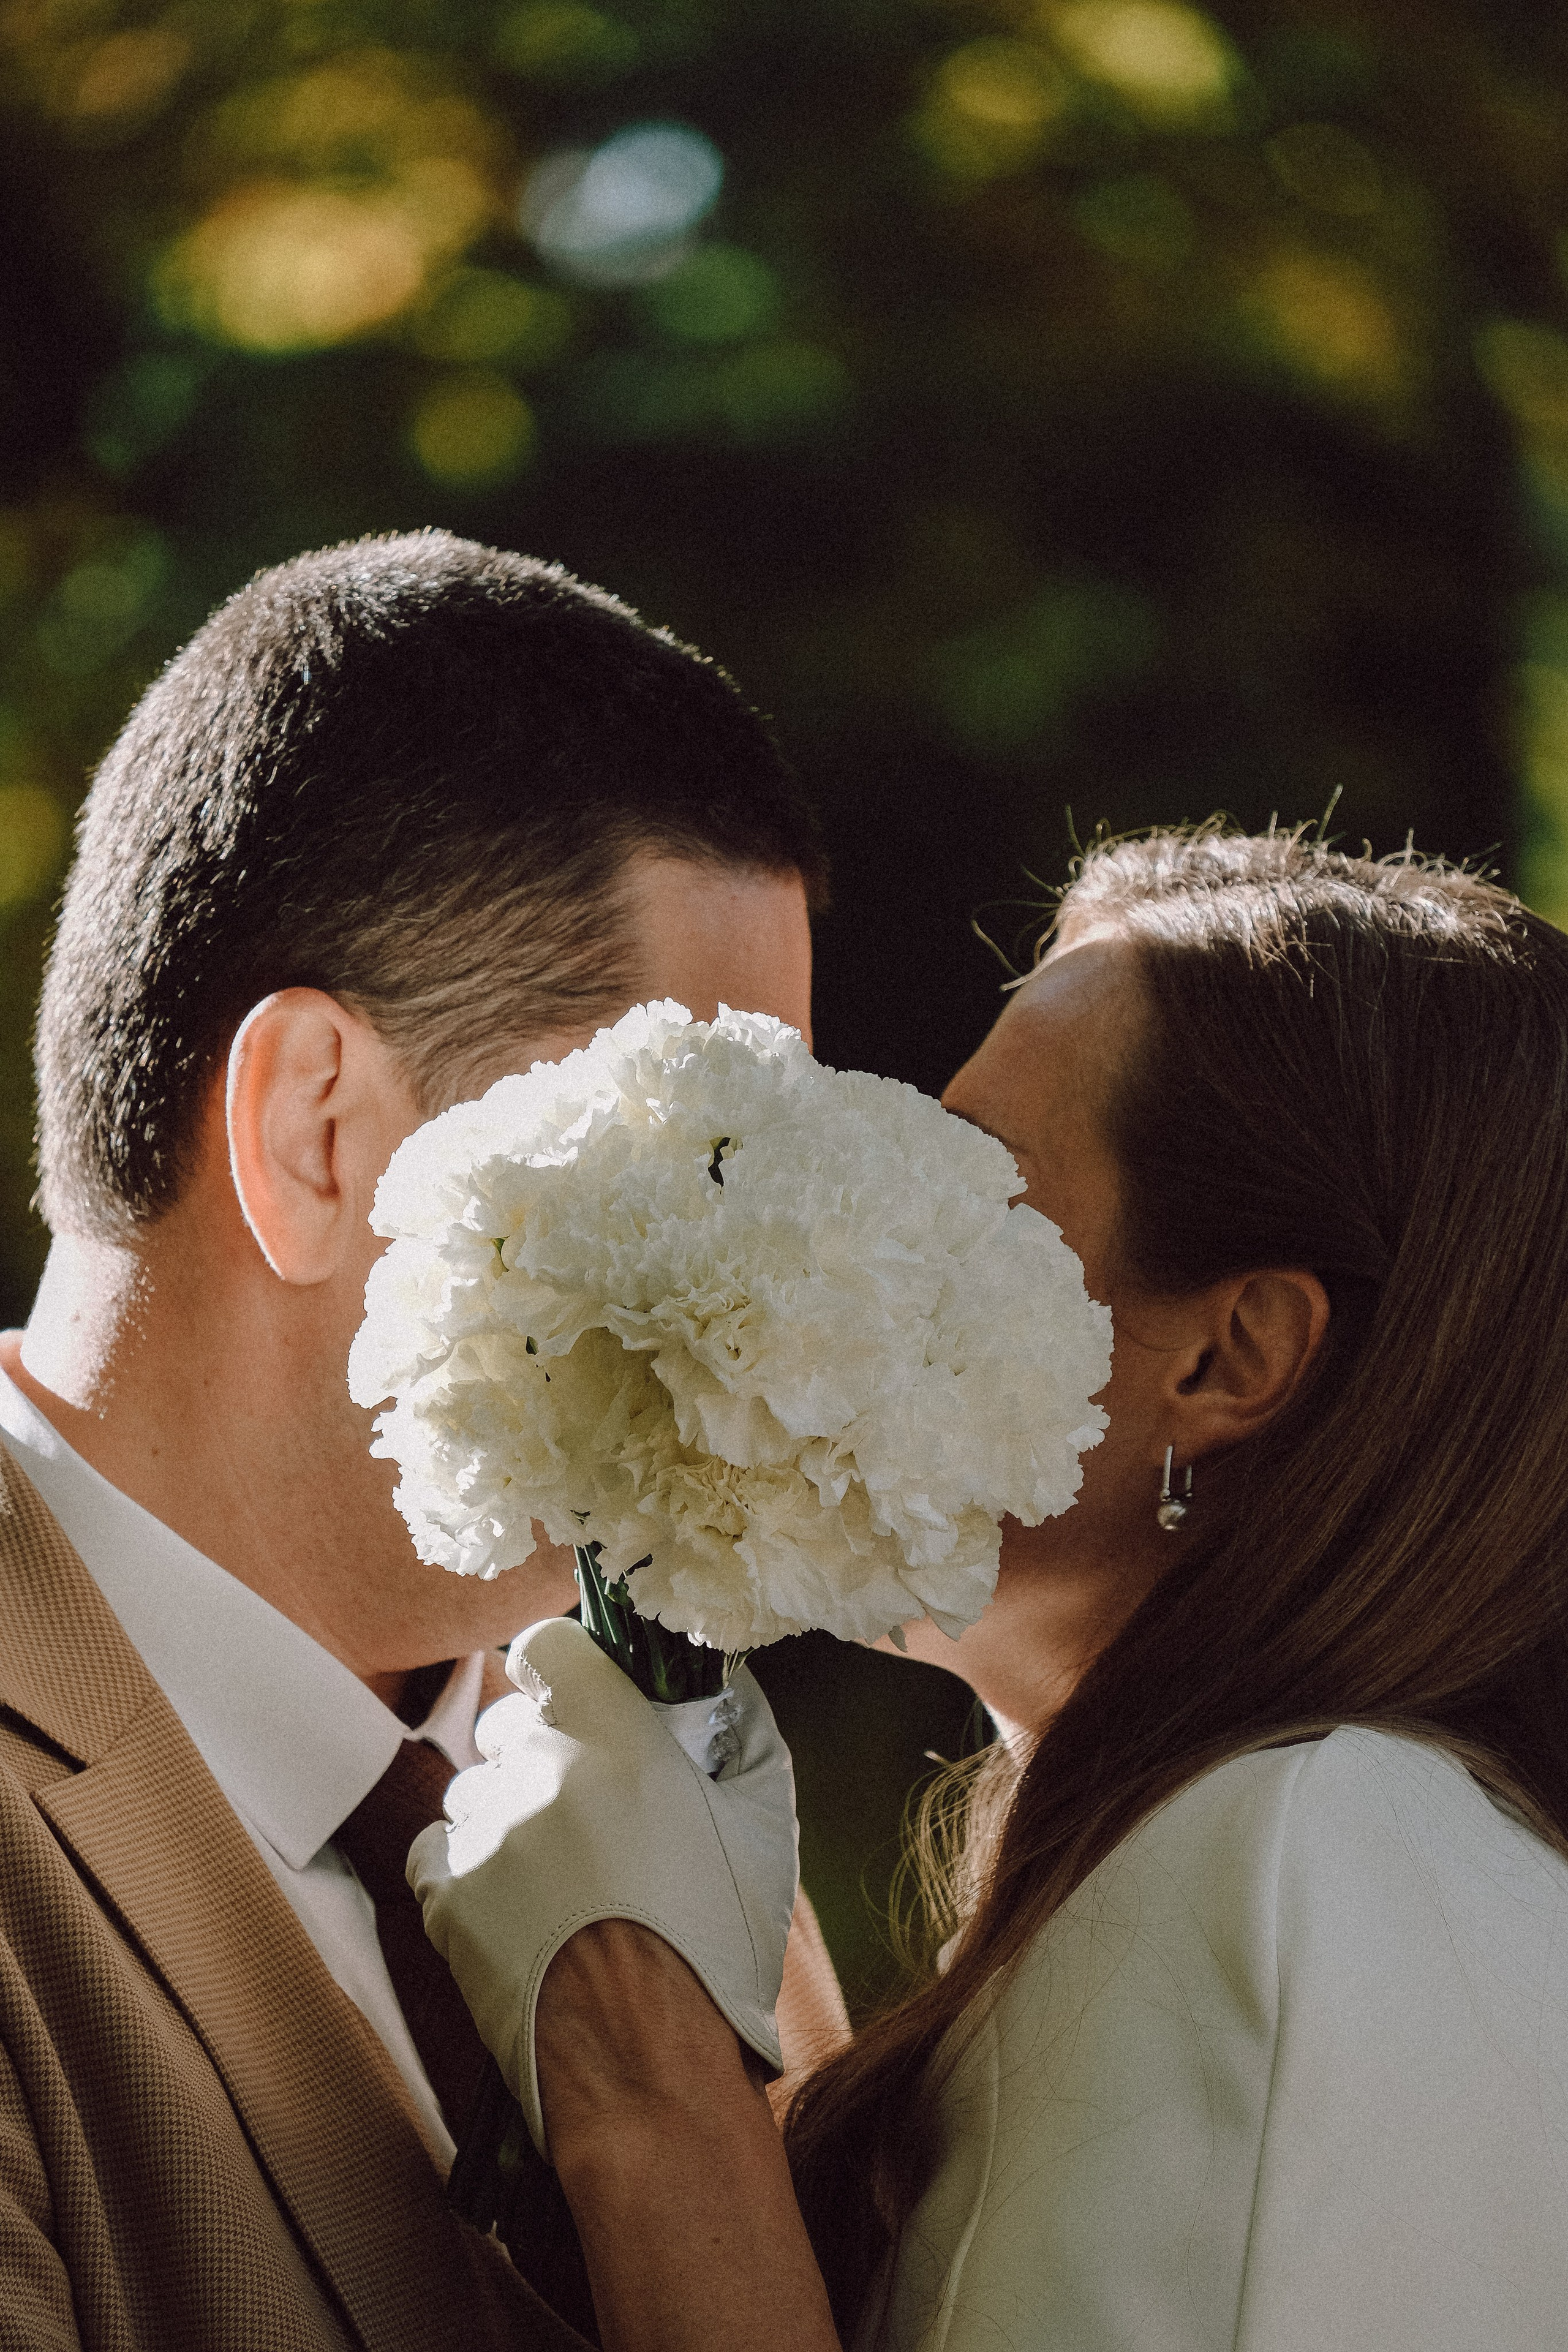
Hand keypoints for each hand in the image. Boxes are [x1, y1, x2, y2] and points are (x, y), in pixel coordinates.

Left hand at [407, 1616, 798, 2158]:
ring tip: (557, 1873)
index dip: (562, 1666)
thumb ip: (748, 1731)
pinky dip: (462, 1865)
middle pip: (509, 1722)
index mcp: (615, 1735)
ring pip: (474, 1789)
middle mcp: (539, 1771)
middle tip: (586, 1806)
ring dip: (506, 1814)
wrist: (652, 2072)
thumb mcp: (767, 1824)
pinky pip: (435, 1851)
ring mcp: (485, 1836)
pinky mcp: (445, 1901)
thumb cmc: (720, 1946)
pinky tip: (509, 1899)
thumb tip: (728, 1682)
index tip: (577, 1694)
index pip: (548, 1644)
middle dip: (540, 1749)